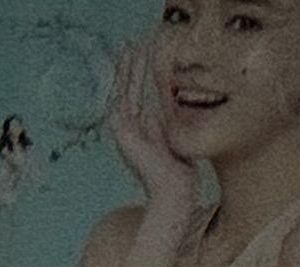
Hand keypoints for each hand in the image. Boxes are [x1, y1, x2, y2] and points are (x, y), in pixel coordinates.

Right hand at [105, 41, 186, 211]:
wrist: (173, 188)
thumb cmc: (176, 170)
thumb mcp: (169, 139)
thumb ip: (160, 125)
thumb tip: (156, 111)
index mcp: (135, 132)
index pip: (133, 98)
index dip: (135, 78)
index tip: (139, 58)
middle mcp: (125, 130)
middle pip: (124, 91)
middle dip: (128, 68)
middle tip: (129, 46)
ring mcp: (122, 130)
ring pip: (123, 90)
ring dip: (126, 67)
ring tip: (130, 47)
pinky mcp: (124, 129)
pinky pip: (126, 95)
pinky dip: (129, 78)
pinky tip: (133, 61)